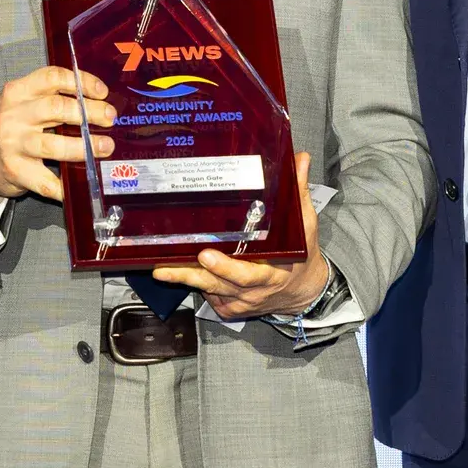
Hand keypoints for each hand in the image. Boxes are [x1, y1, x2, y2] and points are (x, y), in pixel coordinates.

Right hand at [0, 66, 113, 206]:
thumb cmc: (12, 128)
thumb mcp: (23, 104)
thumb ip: (52, 97)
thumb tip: (98, 102)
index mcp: (17, 92)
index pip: (52, 78)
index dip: (81, 83)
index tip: (102, 93)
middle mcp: (12, 115)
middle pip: (56, 108)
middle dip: (89, 113)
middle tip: (109, 118)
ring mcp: (12, 144)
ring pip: (52, 145)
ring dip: (84, 147)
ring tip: (105, 147)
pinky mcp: (14, 170)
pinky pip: (45, 181)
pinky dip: (65, 186)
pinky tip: (80, 185)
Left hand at [153, 152, 328, 318]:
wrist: (303, 289)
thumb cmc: (302, 257)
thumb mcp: (305, 225)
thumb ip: (299, 194)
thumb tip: (300, 161)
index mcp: (272, 272)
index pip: (247, 274)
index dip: (226, 267)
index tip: (206, 254)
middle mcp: (254, 290)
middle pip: (219, 283)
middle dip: (194, 274)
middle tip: (170, 264)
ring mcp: (241, 300)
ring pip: (209, 290)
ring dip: (184, 279)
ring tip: (162, 269)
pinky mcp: (231, 306)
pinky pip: (209, 298)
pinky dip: (194, 286)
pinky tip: (177, 273)